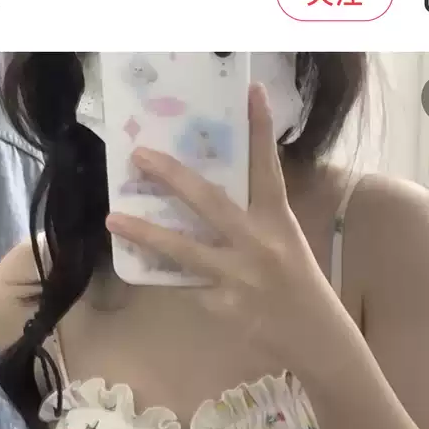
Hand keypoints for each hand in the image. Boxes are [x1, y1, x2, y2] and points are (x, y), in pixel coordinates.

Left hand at [106, 83, 339, 371]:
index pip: (267, 168)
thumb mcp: (285, 242)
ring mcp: (238, 276)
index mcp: (278, 222)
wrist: (315, 338)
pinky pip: (187, 285)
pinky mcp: (223, 305)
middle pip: (210, 202)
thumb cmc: (299, 285)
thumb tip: (206, 196)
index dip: (260, 129)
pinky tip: (143, 264)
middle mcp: (258, 244)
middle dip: (172, 177)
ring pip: (183, 250)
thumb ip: (253, 220)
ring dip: (145, 233)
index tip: (251, 90)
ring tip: (112, 220)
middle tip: (139, 156)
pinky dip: (169, 276)